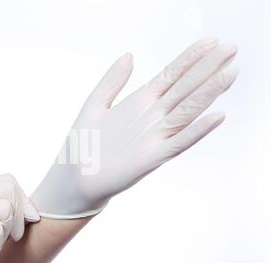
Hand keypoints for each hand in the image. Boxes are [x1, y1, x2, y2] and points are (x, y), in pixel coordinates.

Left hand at [32, 38, 237, 217]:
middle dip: (206, 68)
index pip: (171, 75)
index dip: (189, 58)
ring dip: (208, 93)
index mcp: (140, 102)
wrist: (76, 177)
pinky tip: (215, 116)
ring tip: (229, 73)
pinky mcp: (152, 157)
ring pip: (187, 111)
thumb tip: (129, 55)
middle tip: (231, 48)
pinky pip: (179, 141)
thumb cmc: (84, 143)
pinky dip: (196, 130)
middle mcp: (153, 117)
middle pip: (184, 88)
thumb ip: (112, 81)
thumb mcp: (95, 104)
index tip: (211, 41)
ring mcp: (155, 136)